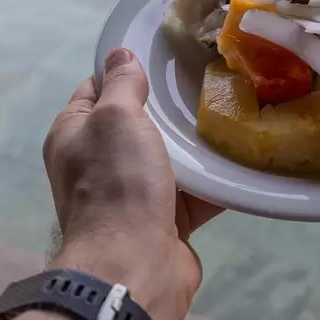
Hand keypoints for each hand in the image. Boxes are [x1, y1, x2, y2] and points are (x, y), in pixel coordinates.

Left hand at [43, 48, 220, 319]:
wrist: (135, 266)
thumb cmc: (119, 183)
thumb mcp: (116, 118)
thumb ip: (121, 84)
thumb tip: (120, 54)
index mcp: (76, 135)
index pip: (96, 89)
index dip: (124, 70)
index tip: (164, 53)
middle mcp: (100, 162)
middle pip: (138, 123)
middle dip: (170, 106)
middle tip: (208, 80)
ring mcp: (134, 193)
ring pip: (170, 157)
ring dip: (197, 144)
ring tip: (233, 111)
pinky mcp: (167, 219)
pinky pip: (195, 191)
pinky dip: (216, 179)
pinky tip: (243, 156)